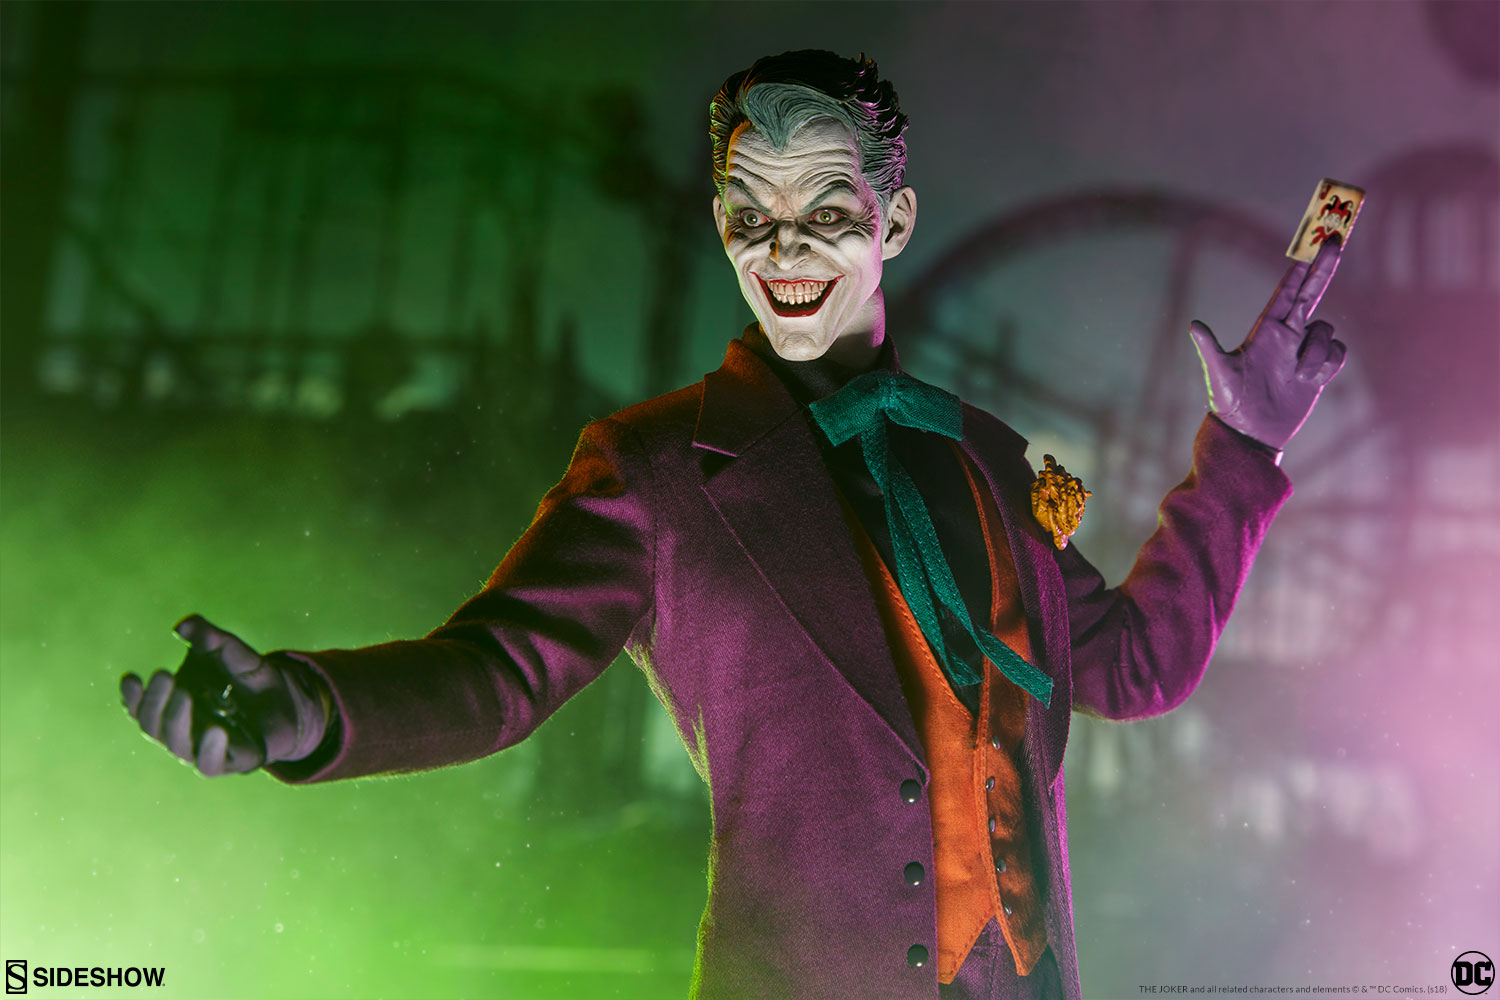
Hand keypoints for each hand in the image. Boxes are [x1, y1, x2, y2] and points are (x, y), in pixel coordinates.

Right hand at [120, 615, 326, 775]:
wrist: (290, 697)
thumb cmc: (249, 675)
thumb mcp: (231, 650)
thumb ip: (209, 637)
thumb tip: (183, 626)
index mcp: (175, 707)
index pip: (142, 709)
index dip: (132, 697)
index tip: (132, 677)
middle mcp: (185, 731)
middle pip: (154, 728)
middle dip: (154, 702)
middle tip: (164, 674)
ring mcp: (206, 749)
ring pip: (179, 747)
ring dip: (176, 722)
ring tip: (184, 694)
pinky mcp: (235, 761)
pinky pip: (212, 765)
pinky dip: (210, 751)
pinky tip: (215, 731)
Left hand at [1189, 234, 1347, 450]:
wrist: (1250, 434)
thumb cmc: (1231, 404)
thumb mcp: (1219, 375)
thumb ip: (1210, 349)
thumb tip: (1194, 326)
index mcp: (1265, 332)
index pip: (1286, 294)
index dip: (1299, 271)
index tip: (1311, 247)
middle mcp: (1286, 337)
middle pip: (1311, 294)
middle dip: (1322, 268)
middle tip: (1334, 240)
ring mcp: (1303, 352)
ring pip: (1325, 332)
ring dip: (1316, 353)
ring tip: (1299, 376)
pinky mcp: (1318, 371)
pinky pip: (1336, 354)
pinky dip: (1327, 365)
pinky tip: (1309, 381)